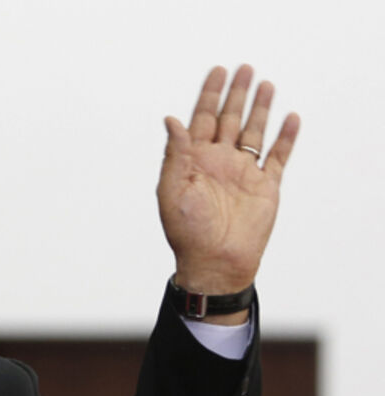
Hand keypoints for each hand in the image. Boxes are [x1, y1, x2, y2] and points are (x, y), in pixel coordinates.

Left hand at [158, 65, 299, 297]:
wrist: (215, 261)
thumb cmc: (187, 231)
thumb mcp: (172, 190)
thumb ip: (175, 154)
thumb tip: (171, 119)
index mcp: (194, 161)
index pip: (201, 119)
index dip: (209, 94)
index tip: (217, 71)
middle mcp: (218, 162)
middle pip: (229, 119)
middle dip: (236, 94)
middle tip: (245, 68)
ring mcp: (243, 172)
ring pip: (254, 132)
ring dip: (260, 108)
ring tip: (266, 84)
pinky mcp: (265, 186)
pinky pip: (278, 156)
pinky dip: (285, 137)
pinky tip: (290, 117)